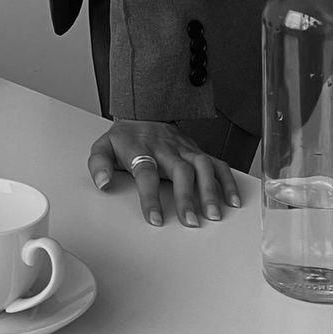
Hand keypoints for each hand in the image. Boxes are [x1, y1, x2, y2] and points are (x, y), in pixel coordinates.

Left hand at [87, 119, 241, 226]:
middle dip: (186, 196)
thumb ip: (99, 164)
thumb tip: (102, 183)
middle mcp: (165, 148)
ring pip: (202, 166)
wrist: (143, 111)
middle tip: (191, 222)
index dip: (150, 196)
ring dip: (210, 190)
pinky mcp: (197, 150)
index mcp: (141, 149)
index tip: (156, 219)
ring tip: (213, 215)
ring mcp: (184, 148)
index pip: (146, 172)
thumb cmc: (125, 137)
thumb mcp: (104, 146)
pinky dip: (228, 181)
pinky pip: (217, 163)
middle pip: (180, 170)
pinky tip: (233, 201)